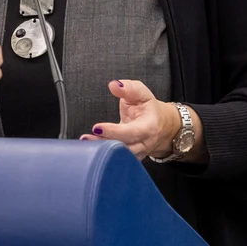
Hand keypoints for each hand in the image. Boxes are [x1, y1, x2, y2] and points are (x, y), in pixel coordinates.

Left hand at [81, 78, 202, 163]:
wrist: (161, 125)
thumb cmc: (148, 108)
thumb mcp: (141, 93)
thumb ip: (128, 88)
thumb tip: (114, 85)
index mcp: (149, 127)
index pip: (131, 132)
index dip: (113, 132)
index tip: (96, 127)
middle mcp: (144, 143)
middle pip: (124, 148)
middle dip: (104, 144)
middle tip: (85, 138)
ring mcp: (138, 153)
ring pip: (120, 157)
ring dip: (101, 152)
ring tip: (85, 144)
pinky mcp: (131, 159)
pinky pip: (118, 161)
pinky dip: (104, 157)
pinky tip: (91, 150)